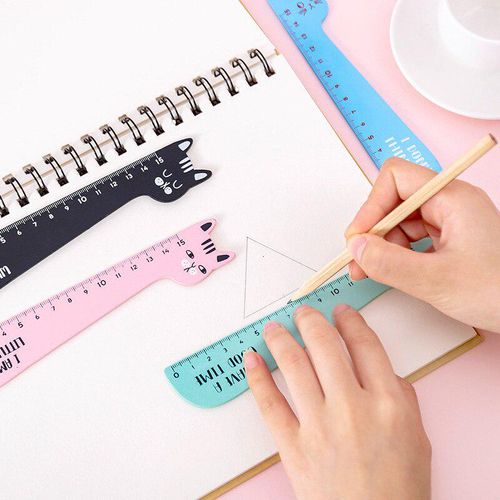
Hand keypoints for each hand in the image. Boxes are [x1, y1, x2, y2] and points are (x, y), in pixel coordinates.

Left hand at [245, 305, 430, 499]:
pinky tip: (251, 359)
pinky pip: (269, 403)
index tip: (340, 312)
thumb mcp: (418, 439)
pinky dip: (257, 377)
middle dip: (311, 321)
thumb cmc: (398, 491)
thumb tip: (383, 369)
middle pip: (325, 346)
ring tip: (274, 328)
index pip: (365, 345)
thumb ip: (403, 398)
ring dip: (280, 339)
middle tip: (303, 312)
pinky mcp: (292, 446)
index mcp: (388, 403)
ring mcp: (319, 425)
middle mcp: (352, 407)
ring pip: (294, 365)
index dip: (350, 321)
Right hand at [346, 158, 499, 331]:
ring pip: (401, 221)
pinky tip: (390, 270)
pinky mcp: (450, 240)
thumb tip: (357, 248)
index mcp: (453, 198)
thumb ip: (390, 263)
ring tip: (370, 270)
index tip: (360, 236)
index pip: (396, 178)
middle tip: (359, 258)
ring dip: (382, 245)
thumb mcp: (437, 280)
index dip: (372, 205)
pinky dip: (396, 254)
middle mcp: (451, 204)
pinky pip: (413, 238)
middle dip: (373, 229)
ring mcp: (451, 222)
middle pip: (395, 200)